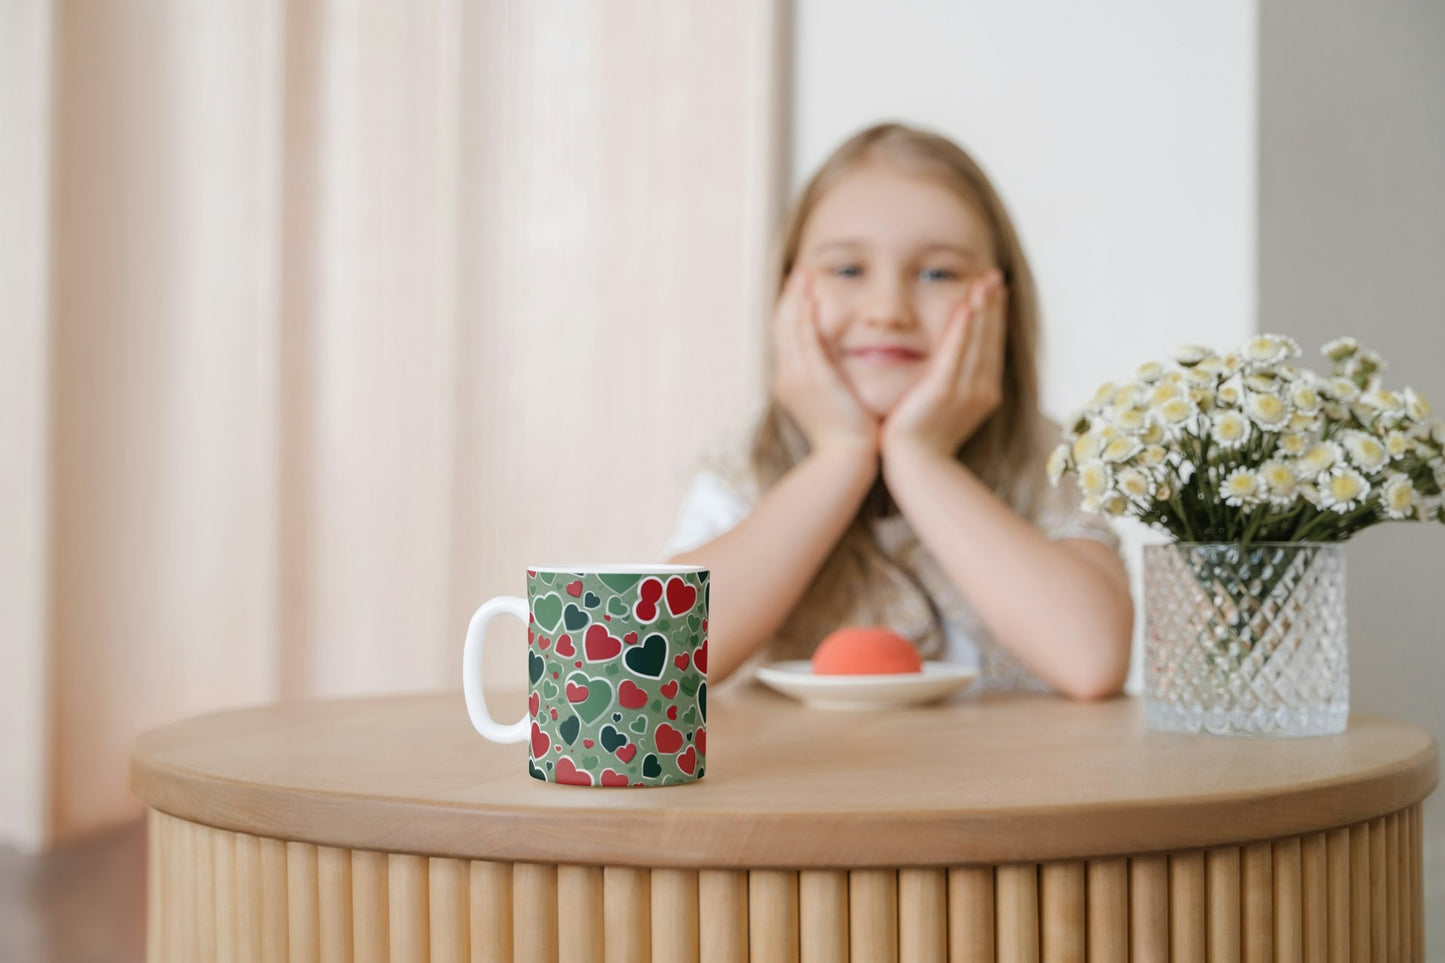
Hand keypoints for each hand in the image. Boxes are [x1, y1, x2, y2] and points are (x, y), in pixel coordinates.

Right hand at [772, 269, 878, 456]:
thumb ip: (831, 379)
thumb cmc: (847, 435)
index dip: (790, 310)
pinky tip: (812, 299)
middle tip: (799, 272)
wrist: (846, 459)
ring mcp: (798, 379)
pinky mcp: (814, 380)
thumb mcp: (833, 401)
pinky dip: (806, 319)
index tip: (799, 289)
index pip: (785, 337)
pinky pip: (806, 342)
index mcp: (790, 382)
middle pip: (782, 327)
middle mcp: (788, 377)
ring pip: (790, 329)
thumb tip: (839, 366)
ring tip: (804, 275)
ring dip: (796, 299)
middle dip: (790, 297)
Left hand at [881, 269, 1006, 461]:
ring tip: (986, 281)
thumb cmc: (921, 441)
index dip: (994, 317)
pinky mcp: (944, 391)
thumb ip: (948, 383)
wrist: (915, 467)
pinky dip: (964, 328)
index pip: (991, 346)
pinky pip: (957, 353)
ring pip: (978, 340)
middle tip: (995, 275)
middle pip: (990, 338)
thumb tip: (947, 367)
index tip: (994, 292)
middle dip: (993, 305)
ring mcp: (966, 391)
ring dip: (983, 308)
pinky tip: (967, 306)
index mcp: (984, 393)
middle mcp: (982, 390)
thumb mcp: (942, 407)